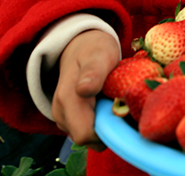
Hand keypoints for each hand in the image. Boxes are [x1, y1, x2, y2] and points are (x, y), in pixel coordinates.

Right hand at [52, 30, 119, 150]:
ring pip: (87, 137)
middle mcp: (60, 112)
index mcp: (67, 98)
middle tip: (122, 108)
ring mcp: (62, 117)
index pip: (85, 135)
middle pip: (87, 140)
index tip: (123, 115)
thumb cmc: (94, 49)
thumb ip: (93, 72)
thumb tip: (84, 90)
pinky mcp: (67, 119)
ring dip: (104, 126)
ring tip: (113, 102)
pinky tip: (106, 105)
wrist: (80, 45)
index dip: (107, 132)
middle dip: (108, 130)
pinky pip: (86, 130)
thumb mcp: (99, 55)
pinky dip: (99, 123)